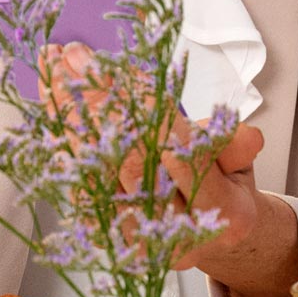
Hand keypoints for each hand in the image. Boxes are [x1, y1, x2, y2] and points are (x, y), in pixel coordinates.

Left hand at [41, 44, 265, 268]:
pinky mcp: (106, 237)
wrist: (207, 237)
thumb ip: (235, 146)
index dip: (150, 109)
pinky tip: (50, 103)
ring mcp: (137, 240)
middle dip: (100, 102)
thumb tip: (247, 137)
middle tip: (74, 56)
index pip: (182, 153)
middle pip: (129, 161)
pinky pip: (77, 181)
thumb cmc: (224, 187)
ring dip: (69, 114)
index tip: (122, 69)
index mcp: (222, 213)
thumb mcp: (241, 163)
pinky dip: (60, 140)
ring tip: (53, 68)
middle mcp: (175, 235)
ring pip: (94, 170)